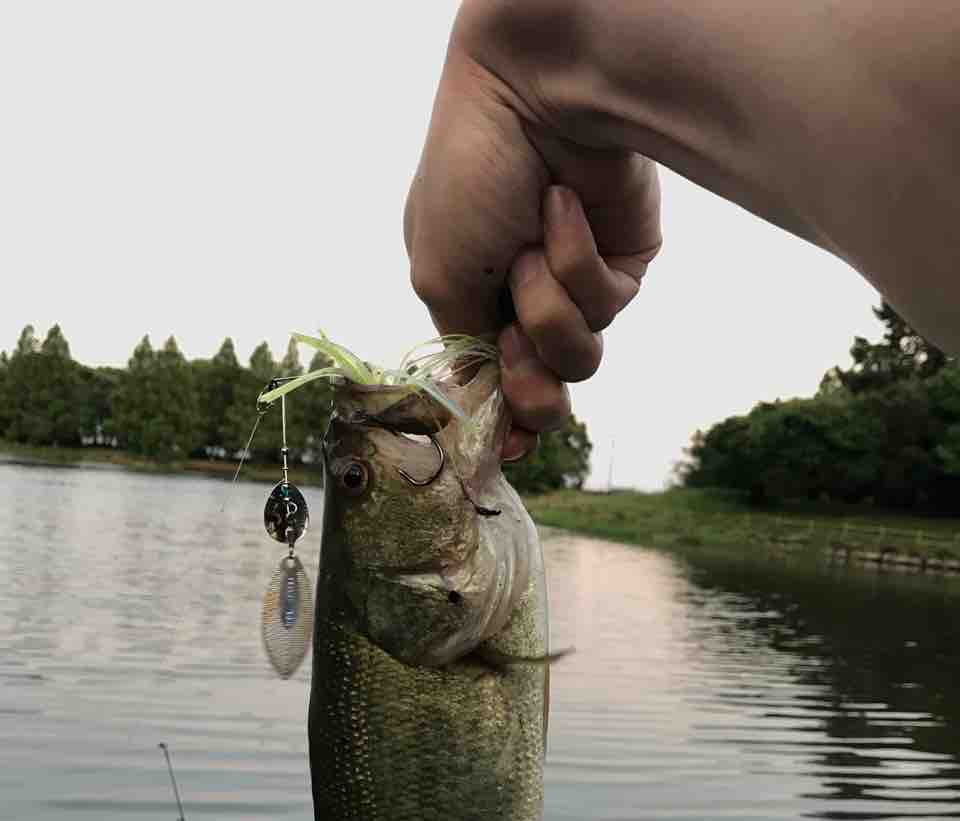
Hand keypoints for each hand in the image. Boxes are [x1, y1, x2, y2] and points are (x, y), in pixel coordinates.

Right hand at [404, 33, 660, 459]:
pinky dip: (580, 260)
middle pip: (544, 391)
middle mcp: (527, 299)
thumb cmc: (469, 174)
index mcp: (474, 303)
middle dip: (530, 378)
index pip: (495, 386)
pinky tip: (564, 209)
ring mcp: (578, 282)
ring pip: (580, 354)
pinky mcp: (627, 262)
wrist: (532, 93)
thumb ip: (464, 355)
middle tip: (518, 345)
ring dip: (549, 305)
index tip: (505, 445)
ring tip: (531, 246)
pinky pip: (609, 301)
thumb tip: (487, 424)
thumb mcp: (439, 275)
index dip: (503, 419)